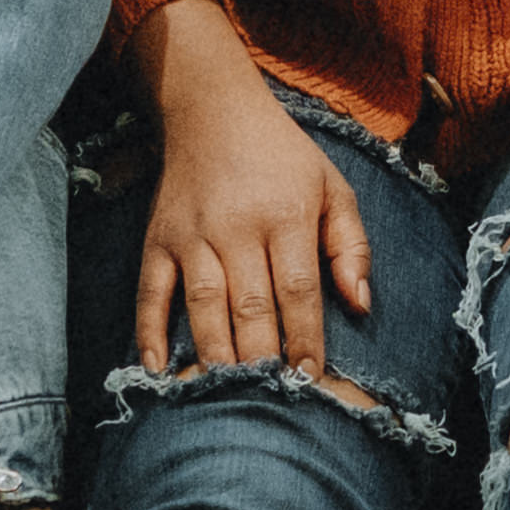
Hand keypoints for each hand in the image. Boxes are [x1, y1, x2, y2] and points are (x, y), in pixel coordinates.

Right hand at [134, 21, 376, 379]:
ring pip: (204, 306)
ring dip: (216, 355)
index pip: (297, 289)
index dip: (304, 337)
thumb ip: (351, 246)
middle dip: (263, 357)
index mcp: (287, 214)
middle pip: (250, 306)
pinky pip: (150, 293)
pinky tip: (158, 369)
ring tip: (229, 393)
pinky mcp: (157, 240)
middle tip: (271, 398)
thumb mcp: (333, 188)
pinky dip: (149, 332)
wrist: (213, 110)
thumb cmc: (283, 157)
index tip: (309, 376)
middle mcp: (236, 227)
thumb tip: (359, 304)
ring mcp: (192, 236)